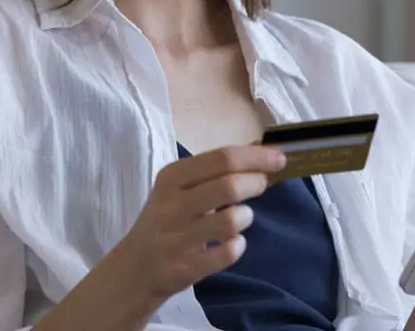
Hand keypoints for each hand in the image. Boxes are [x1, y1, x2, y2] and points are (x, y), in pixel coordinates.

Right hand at [116, 144, 287, 304]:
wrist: (135, 266)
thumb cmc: (166, 218)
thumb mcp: (181, 187)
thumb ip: (218, 168)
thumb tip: (261, 146)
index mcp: (171, 177)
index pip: (221, 158)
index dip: (256, 156)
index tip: (279, 158)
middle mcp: (171, 204)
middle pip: (229, 186)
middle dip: (256, 182)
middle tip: (263, 184)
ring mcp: (177, 238)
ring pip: (231, 220)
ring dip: (245, 216)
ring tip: (240, 217)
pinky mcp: (185, 267)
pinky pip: (228, 253)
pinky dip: (238, 245)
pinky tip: (231, 243)